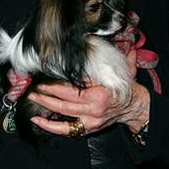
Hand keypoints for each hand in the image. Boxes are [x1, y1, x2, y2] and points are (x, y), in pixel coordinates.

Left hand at [27, 50, 149, 136]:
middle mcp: (95, 106)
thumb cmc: (126, 88)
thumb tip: (97, 39)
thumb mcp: (120, 70)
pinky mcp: (87, 128)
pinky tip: (37, 120)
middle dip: (47, 90)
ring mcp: (90, 119)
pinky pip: (65, 129)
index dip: (58, 80)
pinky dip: (50, 126)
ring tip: (33, 96)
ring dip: (45, 103)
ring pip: (63, 111)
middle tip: (34, 84)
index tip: (45, 74)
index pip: (75, 84)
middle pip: (66, 98)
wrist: (135, 108)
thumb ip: (110, 57)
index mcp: (101, 91)